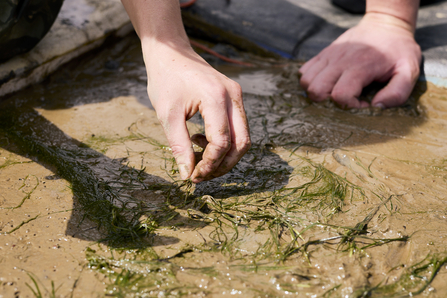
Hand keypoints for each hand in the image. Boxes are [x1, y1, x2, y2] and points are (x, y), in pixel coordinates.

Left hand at [143, 38, 250, 182]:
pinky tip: (201, 142)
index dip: (210, 164)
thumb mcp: (167, 115)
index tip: (193, 176)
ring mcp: (237, 95)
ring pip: (243, 137)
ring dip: (225, 156)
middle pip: (241, 143)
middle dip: (223, 165)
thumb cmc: (165, 80)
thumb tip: (187, 175)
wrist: (171, 52)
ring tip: (201, 161)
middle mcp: (233, 95)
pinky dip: (224, 142)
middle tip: (201, 175)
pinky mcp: (234, 97)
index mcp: (216, 98)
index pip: (222, 142)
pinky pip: (237, 127)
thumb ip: (179, 146)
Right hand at [299, 12, 420, 108]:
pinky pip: (304, 71)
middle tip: (345, 100)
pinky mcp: (323, 54)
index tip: (363, 103)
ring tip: (335, 92)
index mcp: (360, 67)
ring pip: (306, 82)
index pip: (340, 96)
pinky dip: (311, 81)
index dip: (350, 106)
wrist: (385, 24)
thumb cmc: (398, 50)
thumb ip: (397, 92)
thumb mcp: (409, 70)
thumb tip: (376, 106)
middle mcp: (339, 61)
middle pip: (316, 91)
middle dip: (328, 102)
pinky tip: (328, 83)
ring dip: (317, 92)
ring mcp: (328, 56)